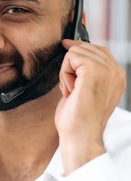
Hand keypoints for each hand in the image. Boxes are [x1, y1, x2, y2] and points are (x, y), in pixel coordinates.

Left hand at [55, 39, 125, 174]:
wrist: (80, 135)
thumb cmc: (78, 118)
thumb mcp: (86, 90)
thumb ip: (85, 73)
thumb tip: (73, 52)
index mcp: (116, 77)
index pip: (99, 50)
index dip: (80, 47)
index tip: (66, 45)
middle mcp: (116, 71)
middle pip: (86, 48)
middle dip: (71, 65)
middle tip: (71, 88)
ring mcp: (107, 70)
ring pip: (76, 52)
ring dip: (66, 71)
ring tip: (71, 90)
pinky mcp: (95, 70)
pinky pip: (71, 56)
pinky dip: (64, 73)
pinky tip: (70, 89)